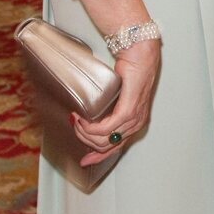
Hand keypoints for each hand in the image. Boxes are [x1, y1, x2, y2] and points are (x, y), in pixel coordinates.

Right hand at [74, 39, 160, 165]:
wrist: (139, 52)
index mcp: (136, 122)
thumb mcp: (117, 95)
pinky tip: (81, 119)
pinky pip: (106, 129)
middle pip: (107, 146)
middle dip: (85, 140)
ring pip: (104, 139)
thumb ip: (109, 109)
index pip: (116, 148)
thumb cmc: (130, 69)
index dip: (98, 156)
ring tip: (76, 120)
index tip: (84, 160)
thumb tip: (90, 118)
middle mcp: (138, 124)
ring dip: (85, 132)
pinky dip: (90, 127)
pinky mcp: (128, 111)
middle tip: (74, 126)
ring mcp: (134, 119)